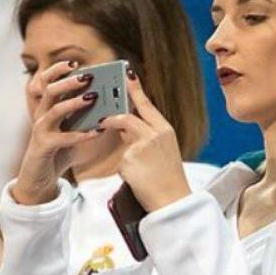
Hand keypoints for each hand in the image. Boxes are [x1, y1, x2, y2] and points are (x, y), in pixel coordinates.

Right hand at [14, 61, 102, 204]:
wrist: (40, 178)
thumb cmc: (58, 151)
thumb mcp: (72, 130)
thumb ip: (85, 117)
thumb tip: (109, 106)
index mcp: (46, 108)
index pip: (46, 82)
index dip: (57, 70)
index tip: (75, 62)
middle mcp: (40, 115)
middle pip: (50, 90)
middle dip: (69, 81)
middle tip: (88, 76)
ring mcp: (40, 130)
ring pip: (55, 110)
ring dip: (75, 102)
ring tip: (93, 97)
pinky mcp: (44, 146)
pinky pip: (63, 138)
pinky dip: (81, 134)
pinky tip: (97, 132)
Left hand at [100, 70, 189, 211]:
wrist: (172, 201)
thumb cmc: (168, 180)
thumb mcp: (163, 153)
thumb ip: (145, 138)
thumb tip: (125, 129)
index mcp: (165, 130)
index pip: (148, 105)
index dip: (136, 89)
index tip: (128, 73)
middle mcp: (155, 133)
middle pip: (129, 116)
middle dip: (114, 114)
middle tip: (103, 108)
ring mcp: (142, 144)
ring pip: (123, 135)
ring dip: (117, 139)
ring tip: (125, 155)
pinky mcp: (130, 158)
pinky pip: (122, 159)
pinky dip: (126, 169)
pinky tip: (137, 179)